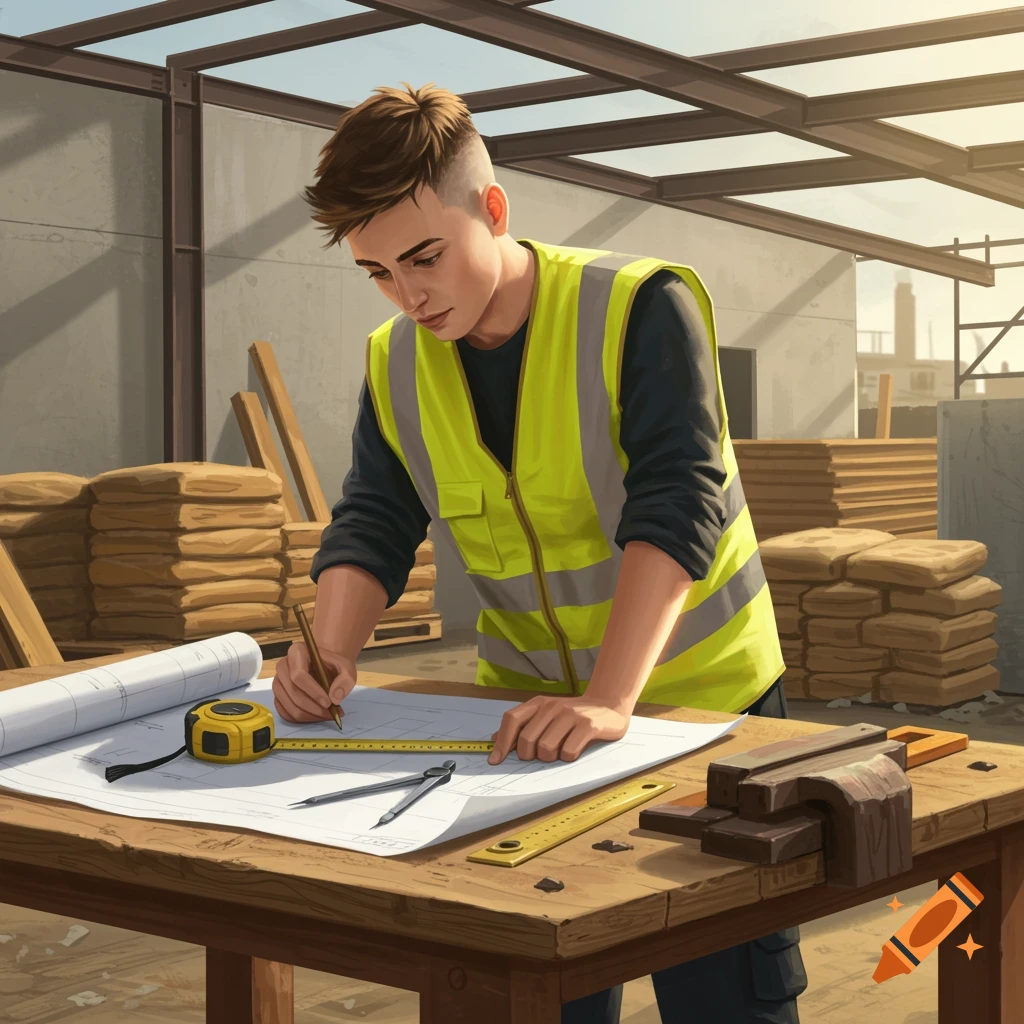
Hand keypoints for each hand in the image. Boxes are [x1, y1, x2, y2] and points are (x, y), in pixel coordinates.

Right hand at [272, 641, 356, 722]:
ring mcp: (278, 683)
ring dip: (310, 715)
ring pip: (289, 707)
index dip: (313, 691)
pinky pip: (286, 713)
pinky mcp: (278, 697)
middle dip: (313, 707)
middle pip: (293, 693)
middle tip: (331, 713)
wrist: (324, 666)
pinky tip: (318, 716)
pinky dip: (303, 719)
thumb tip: (334, 698)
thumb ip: (345, 681)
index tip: (329, 703)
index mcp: (297, 652)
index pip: (298, 675)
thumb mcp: (346, 668)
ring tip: (328, 715)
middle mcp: (282, 667)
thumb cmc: (333, 665)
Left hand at [487, 695, 630, 764]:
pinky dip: (568, 758)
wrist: (608, 705)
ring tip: (560, 750)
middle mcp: (552, 706)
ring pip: (545, 749)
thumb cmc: (573, 716)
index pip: (511, 719)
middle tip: (542, 755)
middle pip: (526, 740)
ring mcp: (571, 715)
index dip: (501, 742)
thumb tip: (493, 740)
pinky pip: (568, 752)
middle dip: (530, 756)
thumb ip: (523, 726)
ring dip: (551, 758)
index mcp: (539, 703)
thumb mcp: (546, 715)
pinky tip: (574, 750)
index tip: (496, 760)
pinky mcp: (588, 725)